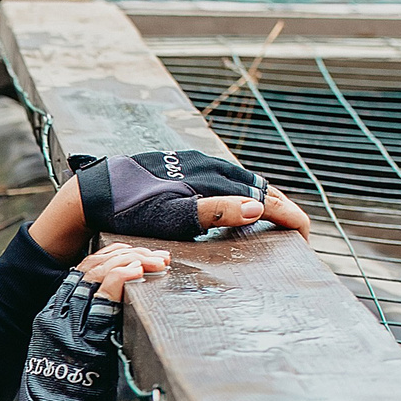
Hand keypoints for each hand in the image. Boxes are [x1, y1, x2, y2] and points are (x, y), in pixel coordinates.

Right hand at [18, 243, 162, 400]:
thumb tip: (117, 322)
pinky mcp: (83, 340)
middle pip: (88, 268)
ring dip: (130, 261)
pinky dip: (122, 279)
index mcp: (49, 321)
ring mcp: (66, 327)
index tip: (136, 255)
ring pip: (96, 276)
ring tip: (154, 260)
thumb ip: (90, 338)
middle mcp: (54, 318)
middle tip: (154, 255)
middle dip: (125, 254)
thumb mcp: (75, 364)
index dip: (110, 258)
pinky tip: (139, 272)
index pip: (79, 274)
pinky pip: (103, 298)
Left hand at [27, 152, 307, 259]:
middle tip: (297, 234)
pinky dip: (242, 197)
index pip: (263, 195)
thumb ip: (215, 212)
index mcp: (212, 176)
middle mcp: (209, 165)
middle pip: (258, 187)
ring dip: (263, 203)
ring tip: (277, 224)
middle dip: (282, 209)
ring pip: (243, 184)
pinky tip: (240, 211)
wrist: (96, 191)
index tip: (304, 235)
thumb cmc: (131, 209)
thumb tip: (257, 209)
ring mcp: (197, 165)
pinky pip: (226, 183)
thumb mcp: (173, 216)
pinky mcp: (185, 169)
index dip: (288, 215)